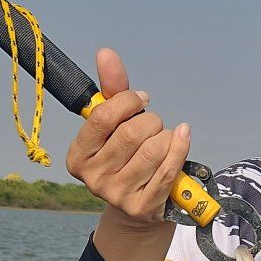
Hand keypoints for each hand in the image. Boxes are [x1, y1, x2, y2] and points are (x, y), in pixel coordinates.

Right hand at [66, 48, 190, 231]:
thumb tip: (106, 53)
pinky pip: (168, 170)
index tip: (140, 99)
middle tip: (154, 124)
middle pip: (131, 133)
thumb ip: (111, 90)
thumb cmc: (125, 155)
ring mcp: (117, 196)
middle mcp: (93, 179)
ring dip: (166, 136)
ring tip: (164, 138)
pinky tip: (182, 136)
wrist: (138, 205)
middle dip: (150, 120)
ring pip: (152, 150)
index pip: (102, 117)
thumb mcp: (115, 124)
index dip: (126, 101)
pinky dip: (180, 147)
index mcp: (78, 157)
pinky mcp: (143, 207)